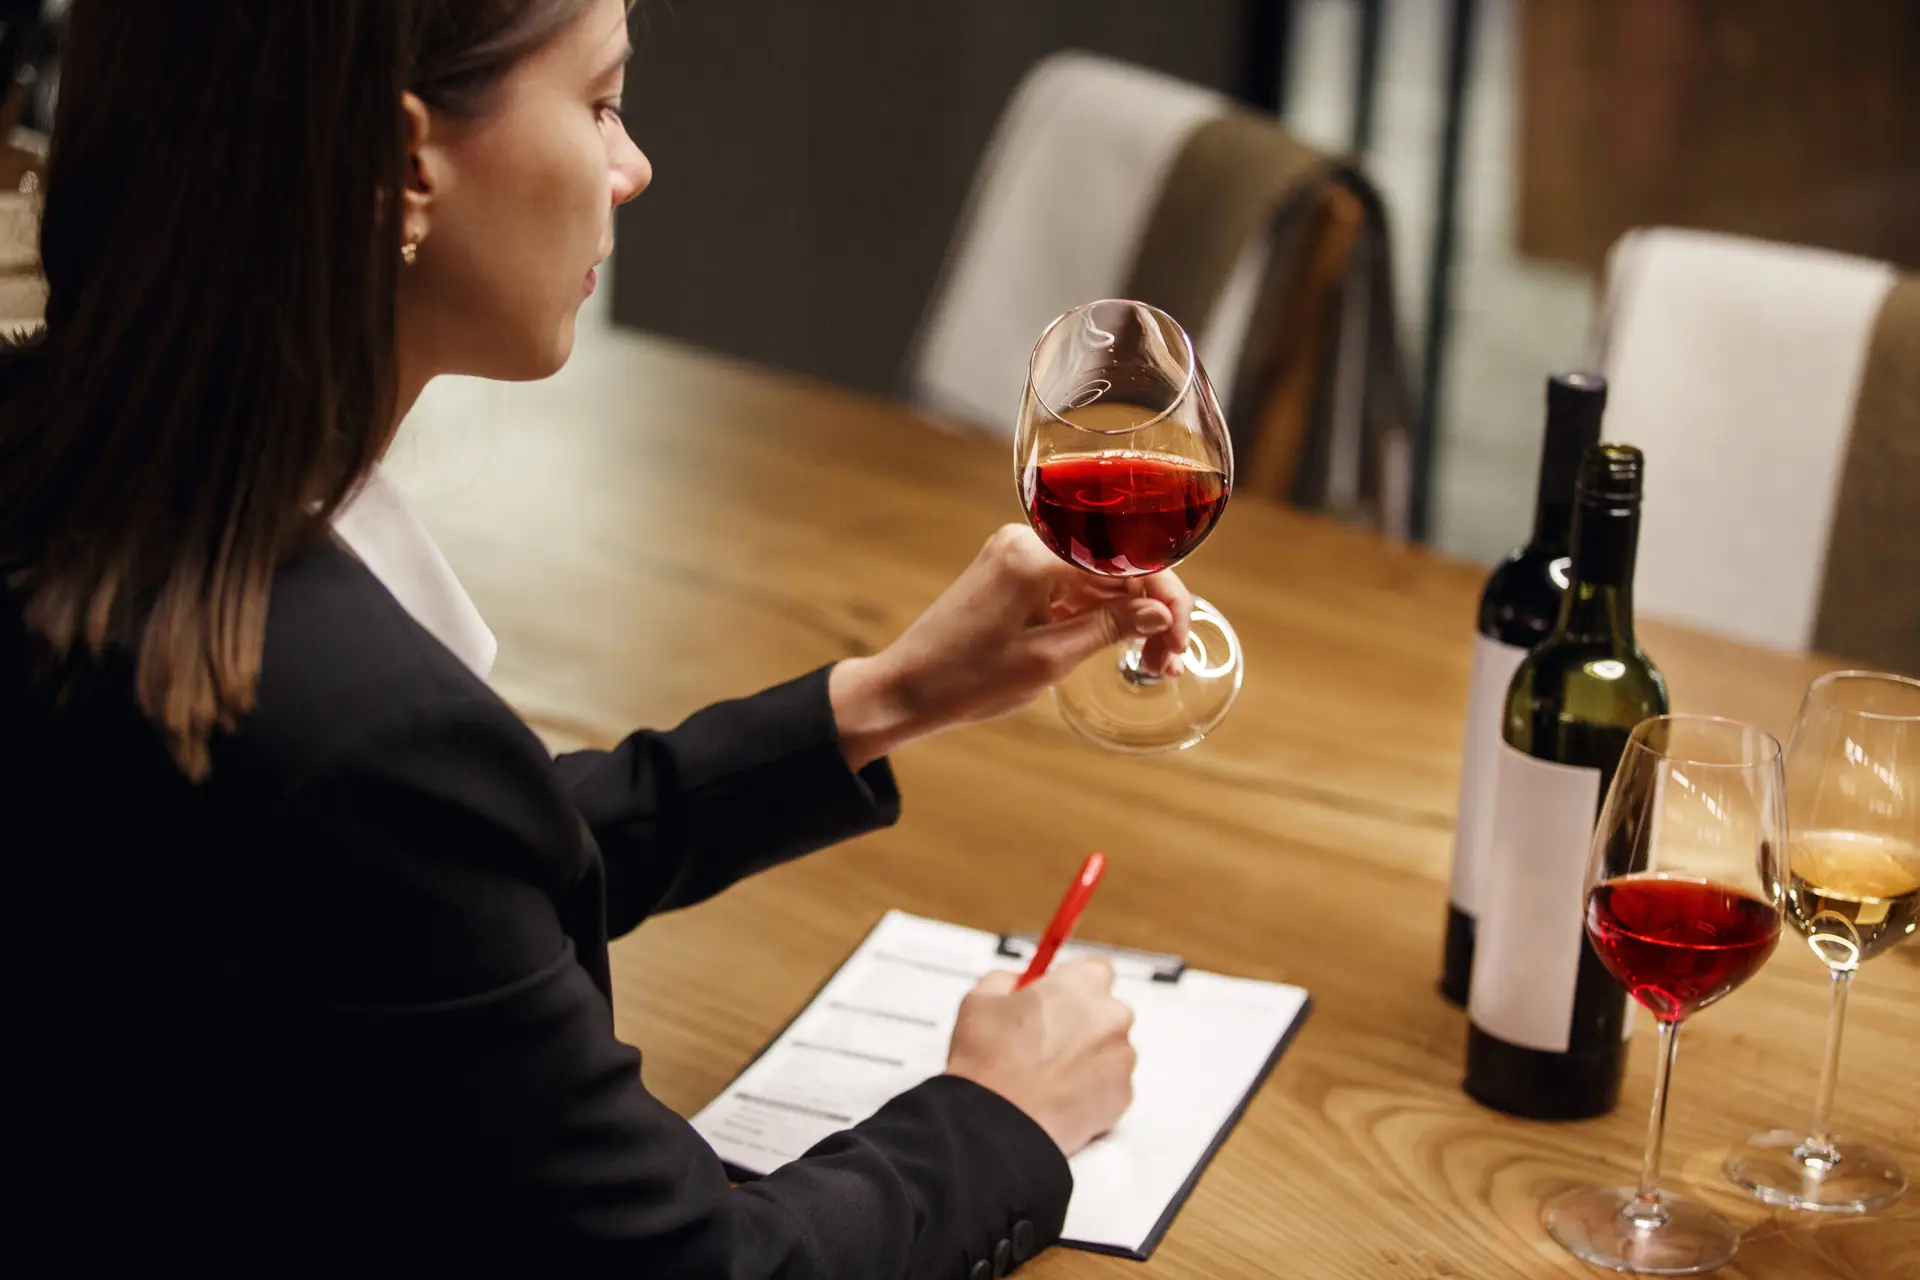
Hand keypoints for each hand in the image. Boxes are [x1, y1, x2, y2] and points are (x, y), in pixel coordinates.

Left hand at [831, 524, 1193, 767]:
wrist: (906, 688)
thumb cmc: (968, 680)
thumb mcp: (1048, 660)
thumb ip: (1108, 628)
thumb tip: (1162, 611)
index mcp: (1035, 557)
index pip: (1127, 560)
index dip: (1165, 598)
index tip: (1179, 639)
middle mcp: (1027, 540)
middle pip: (1115, 563)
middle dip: (1151, 609)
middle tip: (1169, 661)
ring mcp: (1018, 553)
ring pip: (1097, 574)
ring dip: (1128, 614)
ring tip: (1154, 663)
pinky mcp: (1012, 571)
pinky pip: (1070, 583)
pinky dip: (1096, 612)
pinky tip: (1121, 644)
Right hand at [944, 959, 1136, 1155]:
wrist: (998, 1125)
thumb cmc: (989, 1061)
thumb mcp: (980, 999)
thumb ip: (1006, 979)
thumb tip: (1017, 982)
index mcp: (1082, 984)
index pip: (1096, 969)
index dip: (1073, 984)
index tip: (1055, 997)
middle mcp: (1112, 1016)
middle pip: (1105, 1010)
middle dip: (1081, 1021)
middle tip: (1045, 1039)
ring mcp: (1122, 1059)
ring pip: (1109, 1048)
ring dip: (1087, 1056)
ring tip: (1048, 1074)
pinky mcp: (1123, 1097)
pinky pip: (1110, 1084)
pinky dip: (1091, 1088)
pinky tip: (1059, 1095)